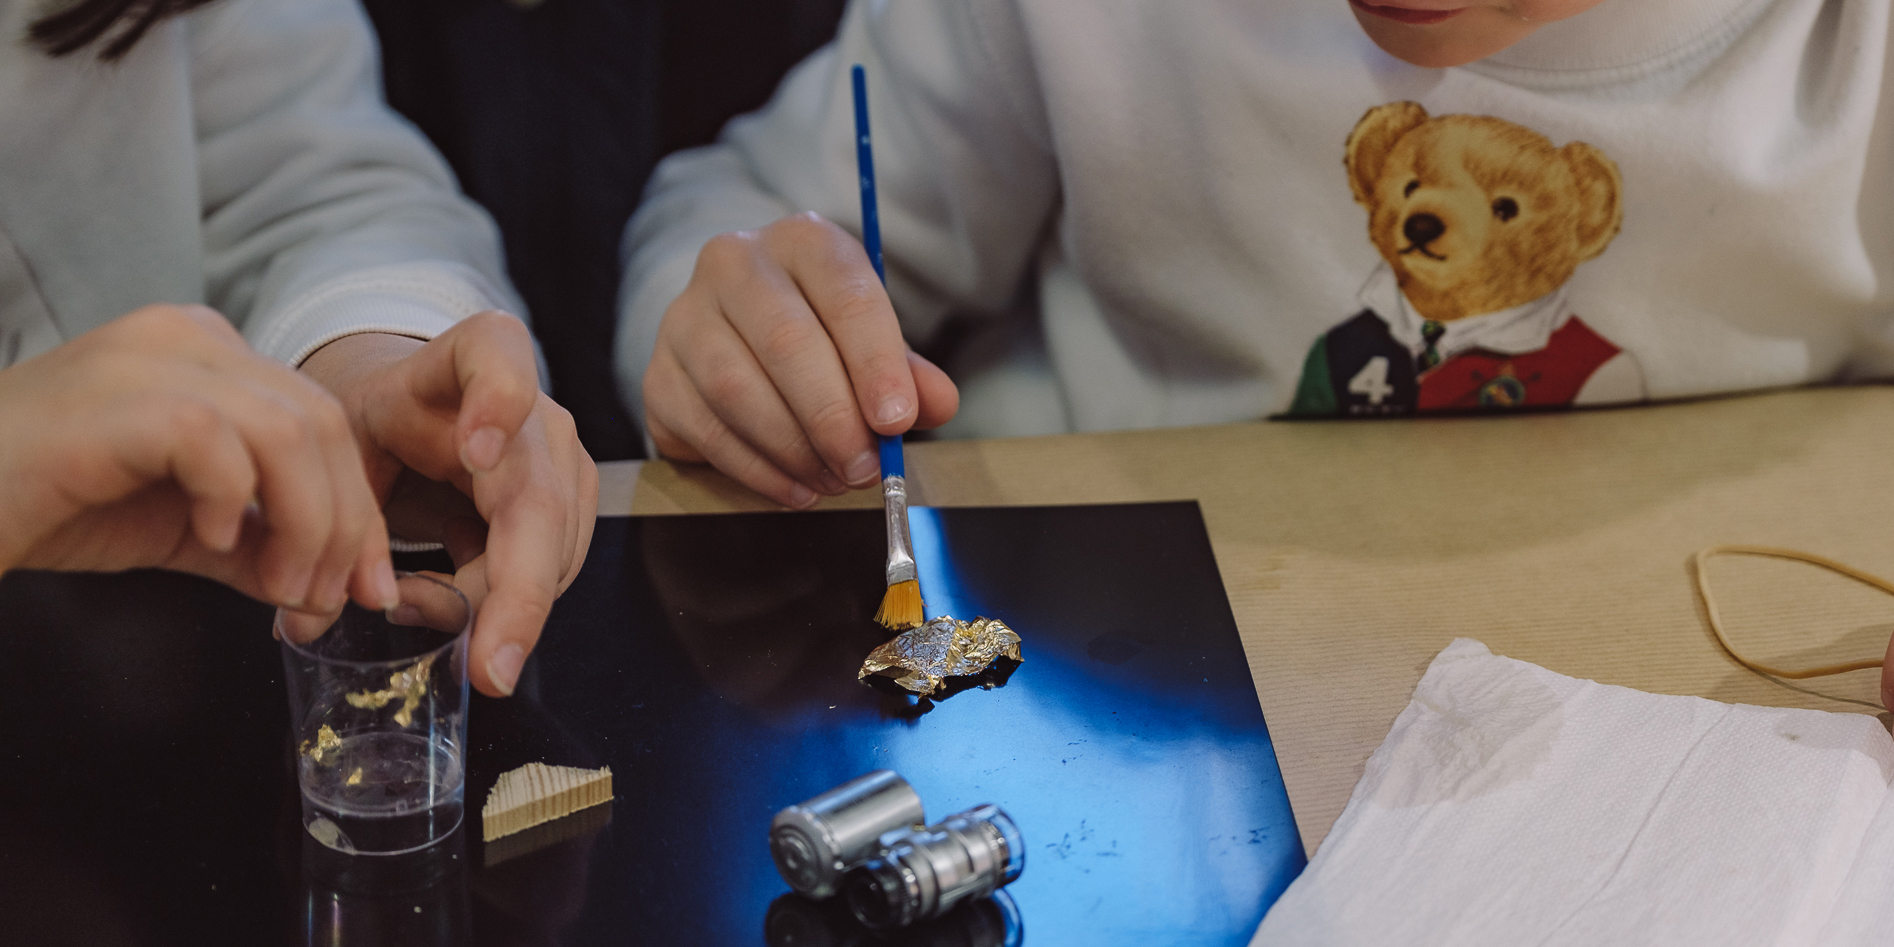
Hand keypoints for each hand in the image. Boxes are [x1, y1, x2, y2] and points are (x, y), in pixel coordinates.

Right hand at [0, 305, 397, 614]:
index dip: (361, 510)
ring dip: (305, 523)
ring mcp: (152, 358)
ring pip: (289, 431)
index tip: (368, 586)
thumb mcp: (180, 527)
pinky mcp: (117, 397)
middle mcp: (190, 337)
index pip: (325, 423)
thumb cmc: (48, 503)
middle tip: (326, 598)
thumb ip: (256, 545)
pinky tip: (207, 539)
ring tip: (279, 585)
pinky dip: (231, 500)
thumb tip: (330, 588)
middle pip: (324, 423)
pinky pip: (216, 442)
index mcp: (212, 354)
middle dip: (346, 524)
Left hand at [297, 314, 597, 697]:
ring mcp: (564, 461)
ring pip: (551, 557)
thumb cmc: (376, 424)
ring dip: (492, 611)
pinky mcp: (573, 506)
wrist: (415, 414)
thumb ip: (332, 522)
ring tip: (412, 609)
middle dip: (516, 593)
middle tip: (487, 669)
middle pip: (538, 502)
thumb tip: (304, 624)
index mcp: (469, 358)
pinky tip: (447, 602)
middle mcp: (534, 408)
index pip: (498, 357)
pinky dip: (499, 608)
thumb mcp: (342, 446)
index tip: (474, 454)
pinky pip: (549, 574)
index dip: (497, 403)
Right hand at [642, 212, 958, 507]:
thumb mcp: (869, 340)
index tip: (897, 421)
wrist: (736, 334)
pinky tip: (796, 488)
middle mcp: (735, 264)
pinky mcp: (660, 376)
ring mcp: (686, 318)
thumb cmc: (819, 335)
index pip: (844, 293)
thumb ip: (906, 372)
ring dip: (795, 448)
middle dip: (833, 416)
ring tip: (835, 480)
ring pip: (737, 388)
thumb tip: (936, 403)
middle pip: (785, 341)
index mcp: (802, 242)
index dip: (875, 361)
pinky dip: (757, 469)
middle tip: (866, 467)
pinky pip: (706, 430)